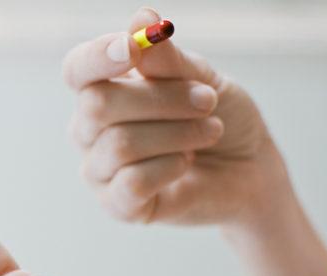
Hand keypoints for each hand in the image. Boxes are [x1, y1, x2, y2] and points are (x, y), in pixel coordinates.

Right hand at [63, 8, 289, 224]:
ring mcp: (99, 169)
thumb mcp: (202, 79)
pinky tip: (187, 163)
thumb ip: (168, 59)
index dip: (96, 58)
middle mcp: (89, 129)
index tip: (132, 48)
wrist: (250, 172)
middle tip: (208, 100)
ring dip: (178, 133)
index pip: (77, 70)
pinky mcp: (117, 205)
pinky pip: (132, 183)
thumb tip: (142, 18)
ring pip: (120, 144)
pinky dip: (170, 167)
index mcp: (102, 89)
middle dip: (162, 99)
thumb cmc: (219, 118)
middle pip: (98, 105)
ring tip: (210, 131)